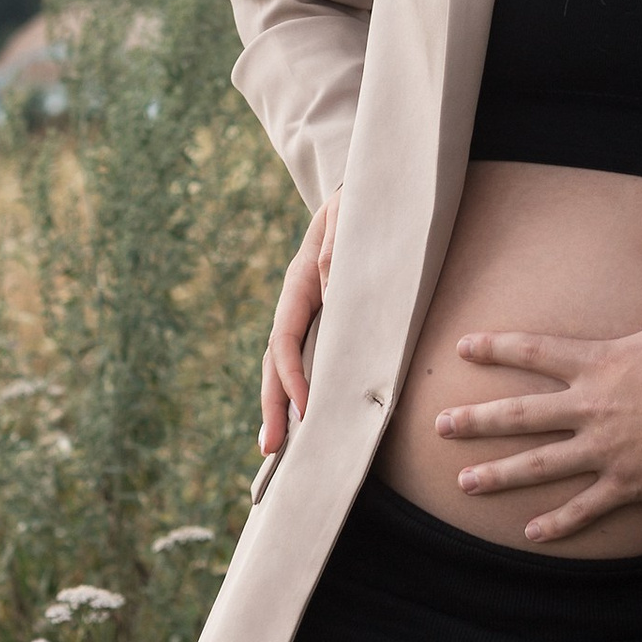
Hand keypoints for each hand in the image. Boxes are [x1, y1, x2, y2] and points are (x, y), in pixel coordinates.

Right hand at [261, 187, 340, 455]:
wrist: (371, 192)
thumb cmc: (363, 204)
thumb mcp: (350, 216)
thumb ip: (338, 248)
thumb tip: (329, 293)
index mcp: (300, 281)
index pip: (285, 338)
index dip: (291, 376)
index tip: (307, 409)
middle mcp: (299, 303)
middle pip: (274, 359)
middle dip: (272, 404)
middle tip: (270, 449)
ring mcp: (310, 313)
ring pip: (286, 364)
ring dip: (281, 405)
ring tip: (277, 448)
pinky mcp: (328, 320)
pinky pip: (310, 358)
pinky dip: (304, 389)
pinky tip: (308, 420)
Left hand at [435, 212, 641, 544]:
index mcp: (599, 363)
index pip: (535, 350)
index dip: (497, 347)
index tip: (463, 348)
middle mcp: (591, 408)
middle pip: (522, 414)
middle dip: (477, 420)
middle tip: (439, 426)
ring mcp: (605, 450)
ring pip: (540, 466)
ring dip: (500, 475)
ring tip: (465, 485)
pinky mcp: (627, 484)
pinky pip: (586, 508)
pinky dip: (559, 523)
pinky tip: (531, 536)